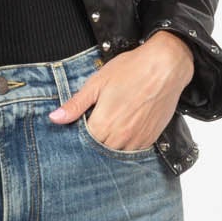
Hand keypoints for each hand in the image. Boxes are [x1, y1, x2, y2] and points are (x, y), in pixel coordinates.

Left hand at [47, 30, 194, 151]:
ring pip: (116, 153)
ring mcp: (136, 141)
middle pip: (98, 150)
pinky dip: (126, 144)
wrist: (166, 66)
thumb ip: (76, 105)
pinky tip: (125, 129)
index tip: (81, 123)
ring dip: (110, 144)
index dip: (79, 133)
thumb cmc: (131, 70)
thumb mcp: (97, 83)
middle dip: (94, 140)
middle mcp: (120, 138)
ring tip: (112, 125)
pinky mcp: (150, 139)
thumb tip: (55, 119)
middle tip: (97, 122)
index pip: (82, 142)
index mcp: (103, 125)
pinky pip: (133, 151)